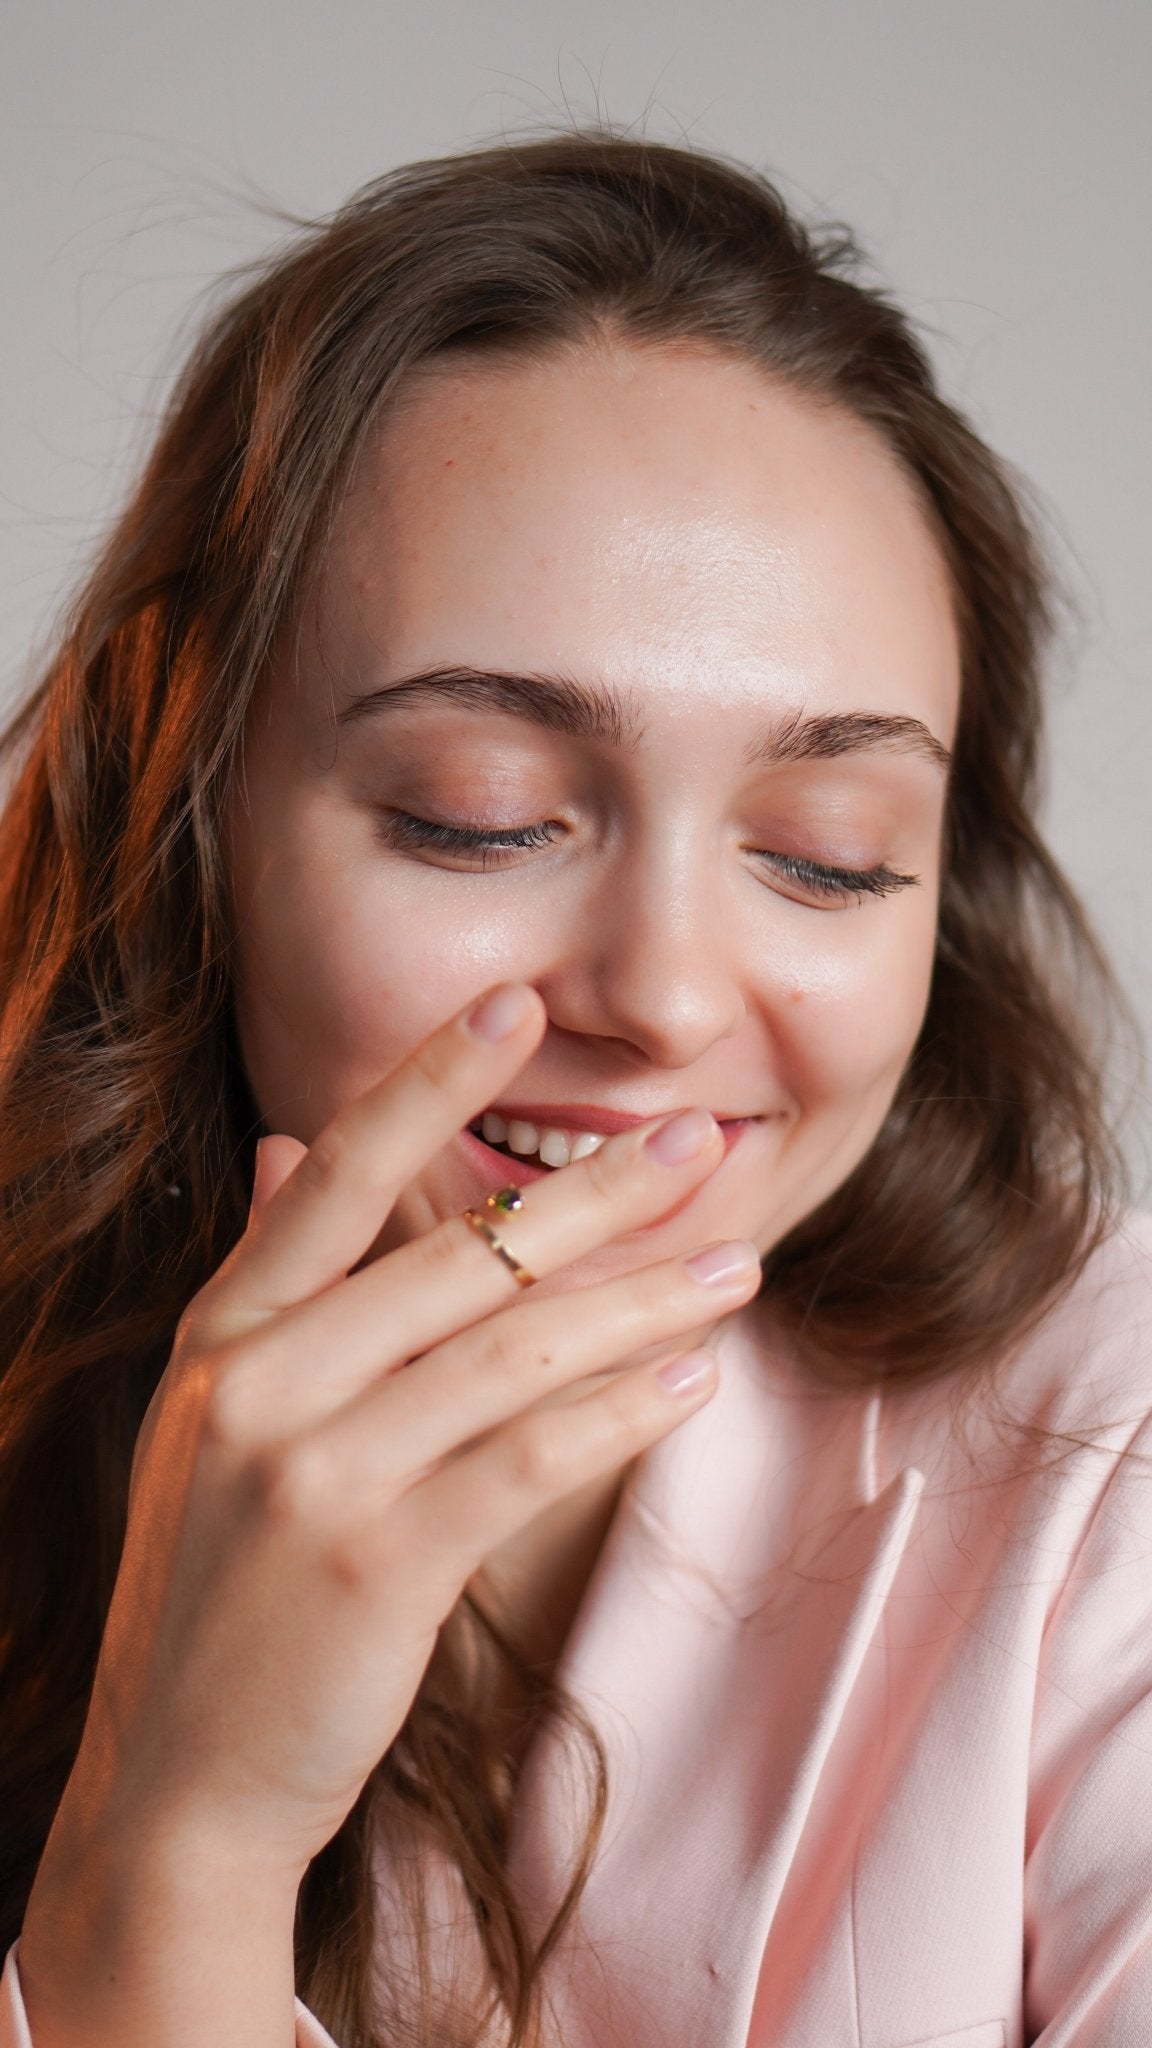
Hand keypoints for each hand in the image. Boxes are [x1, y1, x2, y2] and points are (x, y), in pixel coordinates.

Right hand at [48, 983, 759, 1882]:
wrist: (178, 1782)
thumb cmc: (220, 1587)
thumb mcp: (213, 1415)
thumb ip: (264, 1277)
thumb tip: (290, 1148)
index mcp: (224, 1333)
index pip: (338, 1174)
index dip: (430, 1080)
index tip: (516, 1001)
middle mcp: (260, 1383)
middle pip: (454, 1255)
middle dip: (594, 1193)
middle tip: (700, 1137)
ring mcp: (312, 1473)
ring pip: (509, 1352)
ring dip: (641, 1303)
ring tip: (737, 1264)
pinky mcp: (377, 1564)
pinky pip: (525, 1460)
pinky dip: (618, 1414)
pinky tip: (691, 1381)